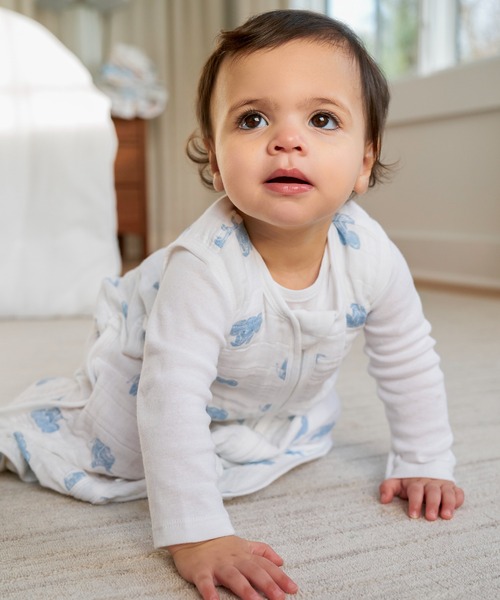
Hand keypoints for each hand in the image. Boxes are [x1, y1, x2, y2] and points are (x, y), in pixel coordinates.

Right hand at [167, 535, 298, 599]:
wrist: (193, 536)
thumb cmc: (221, 545)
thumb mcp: (244, 545)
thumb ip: (263, 552)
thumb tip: (281, 561)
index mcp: (245, 554)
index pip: (266, 565)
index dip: (280, 577)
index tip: (293, 588)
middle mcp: (234, 559)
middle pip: (253, 570)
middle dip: (267, 584)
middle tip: (280, 598)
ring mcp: (217, 564)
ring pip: (233, 576)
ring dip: (244, 589)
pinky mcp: (201, 570)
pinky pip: (205, 581)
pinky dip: (209, 591)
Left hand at [380, 477, 463, 520]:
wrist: (422, 466)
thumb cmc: (408, 482)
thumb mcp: (396, 483)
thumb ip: (388, 488)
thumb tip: (383, 499)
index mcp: (416, 483)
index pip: (415, 491)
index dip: (414, 502)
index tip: (413, 515)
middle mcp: (430, 483)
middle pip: (432, 492)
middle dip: (432, 504)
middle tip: (431, 517)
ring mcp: (442, 485)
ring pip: (447, 492)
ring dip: (448, 503)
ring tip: (446, 516)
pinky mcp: (452, 488)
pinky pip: (458, 492)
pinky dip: (459, 498)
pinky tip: (457, 506)